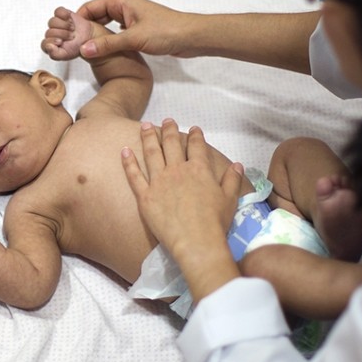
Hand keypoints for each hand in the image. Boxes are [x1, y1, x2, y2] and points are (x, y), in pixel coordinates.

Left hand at [41, 7, 90, 60]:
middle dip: (62, 34)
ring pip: (52, 22)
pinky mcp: (63, 15)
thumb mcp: (67, 55)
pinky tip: (69, 18)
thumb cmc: (79, 47)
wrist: (91, 38)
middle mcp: (53, 35)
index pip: (44, 44)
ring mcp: (57, 24)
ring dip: (64, 25)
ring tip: (72, 29)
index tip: (61, 42)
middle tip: (71, 36)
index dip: (52, 42)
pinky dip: (64, 14)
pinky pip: (58, 11)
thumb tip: (48, 47)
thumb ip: (55, 54)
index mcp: (51, 46)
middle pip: (49, 32)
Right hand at [76, 0, 194, 59]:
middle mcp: (122, 6)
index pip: (89, 7)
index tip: (65, 35)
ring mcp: (128, 18)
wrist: (191, 37)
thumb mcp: (133, 38)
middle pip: (94, 16)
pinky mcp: (134, 29)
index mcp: (120, 1)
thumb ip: (107, 44)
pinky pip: (113, 32)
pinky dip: (105, 39)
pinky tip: (100, 50)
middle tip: (71, 45)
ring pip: (103, 25)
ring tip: (81, 48)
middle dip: (83, 29)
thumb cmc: (166, 31)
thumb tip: (84, 49)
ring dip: (94, 35)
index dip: (76, 21)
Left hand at [121, 120, 243, 299]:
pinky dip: (128, 162)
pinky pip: (134, 175)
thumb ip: (232, 180)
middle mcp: (177, 171)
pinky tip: (124, 150)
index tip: (194, 129)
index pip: (197, 146)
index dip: (195, 136)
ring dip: (148, 137)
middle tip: (166, 120)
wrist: (195, 242)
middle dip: (169, 130)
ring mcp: (159, 182)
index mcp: (199, 170)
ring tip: (145, 126)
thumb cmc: (215, 223)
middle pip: (172, 144)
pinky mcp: (144, 196)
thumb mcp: (229, 199)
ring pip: (151, 153)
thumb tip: (237, 164)